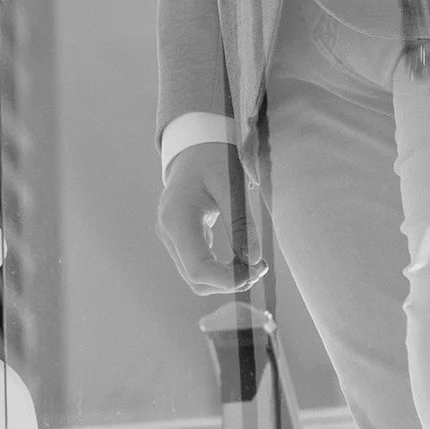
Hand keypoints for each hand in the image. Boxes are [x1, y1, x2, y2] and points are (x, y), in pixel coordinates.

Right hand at [156, 141, 266, 304]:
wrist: (194, 148)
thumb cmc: (213, 159)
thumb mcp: (231, 185)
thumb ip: (242, 223)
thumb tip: (254, 261)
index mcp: (177, 218)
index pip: (198, 268)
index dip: (227, 280)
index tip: (256, 271)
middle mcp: (167, 232)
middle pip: (196, 279)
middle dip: (230, 281)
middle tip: (261, 266)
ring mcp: (169, 237)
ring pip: (196, 278)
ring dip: (226, 278)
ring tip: (254, 263)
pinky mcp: (177, 239)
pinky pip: (197, 266)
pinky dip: (220, 270)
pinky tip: (241, 257)